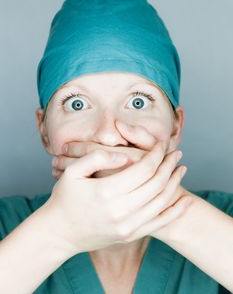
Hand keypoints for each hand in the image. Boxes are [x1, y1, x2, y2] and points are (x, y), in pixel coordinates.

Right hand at [50, 121, 192, 242]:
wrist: (59, 233)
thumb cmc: (64, 199)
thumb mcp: (72, 171)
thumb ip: (97, 157)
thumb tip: (125, 155)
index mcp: (106, 192)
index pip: (143, 168)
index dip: (156, 154)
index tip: (162, 145)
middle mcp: (120, 211)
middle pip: (155, 184)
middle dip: (169, 165)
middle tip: (177, 153)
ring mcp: (127, 226)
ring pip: (161, 202)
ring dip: (174, 184)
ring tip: (181, 169)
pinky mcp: (130, 236)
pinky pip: (159, 223)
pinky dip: (175, 212)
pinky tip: (185, 201)